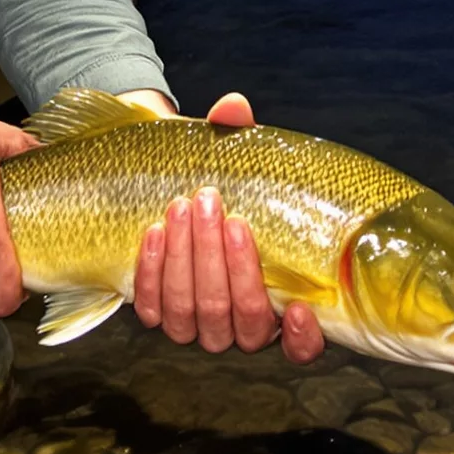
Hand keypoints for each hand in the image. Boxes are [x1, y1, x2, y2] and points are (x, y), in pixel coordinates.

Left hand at [131, 91, 325, 364]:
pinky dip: (153, 270)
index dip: (302, 339)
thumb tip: (233, 106)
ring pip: (195, 314)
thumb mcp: (231, 160)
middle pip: (239, 316)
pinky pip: (152, 309)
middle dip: (229, 263)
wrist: (160, 189)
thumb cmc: (216, 182)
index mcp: (279, 302)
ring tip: (183, 207)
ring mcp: (195, 324)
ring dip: (188, 260)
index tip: (300, 307)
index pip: (301, 346)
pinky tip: (153, 231)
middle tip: (215, 207)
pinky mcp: (156, 314)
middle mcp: (238, 324)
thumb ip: (237, 136)